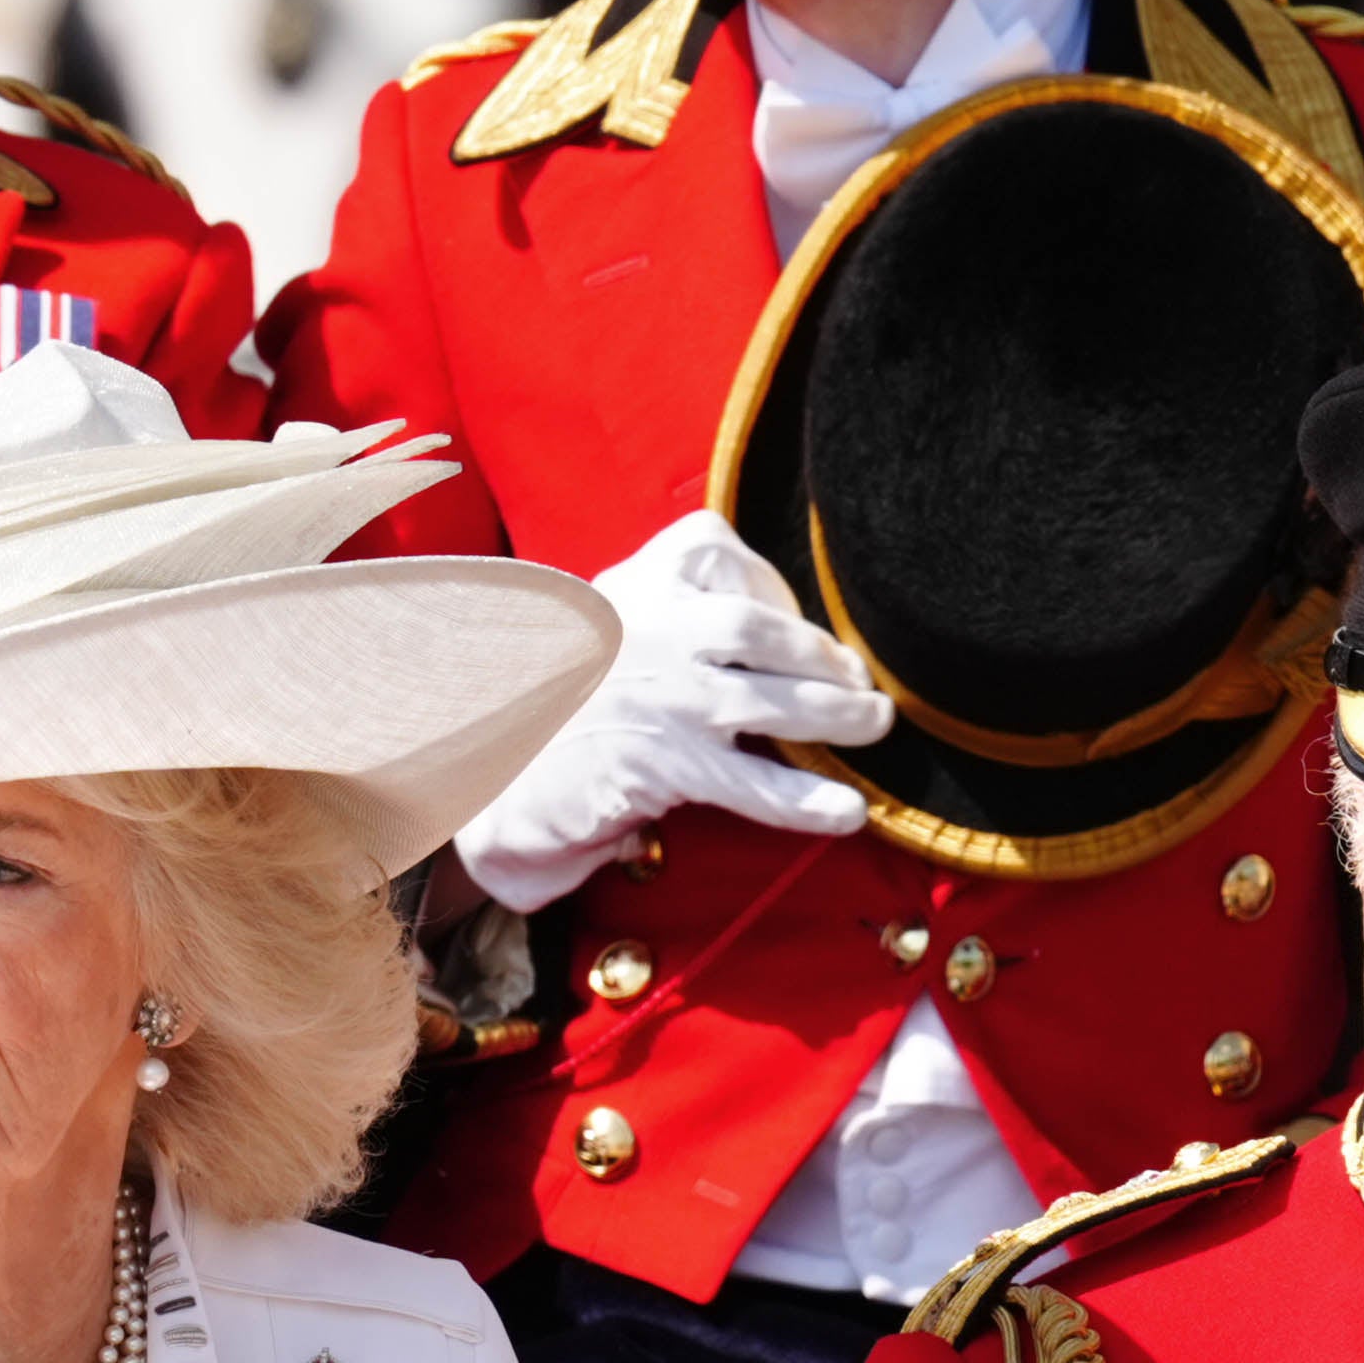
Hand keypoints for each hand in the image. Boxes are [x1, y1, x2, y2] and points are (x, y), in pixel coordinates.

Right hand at [453, 509, 894, 912]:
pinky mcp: (660, 764)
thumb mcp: (603, 619)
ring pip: (770, 700)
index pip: (716, 550)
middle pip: (757, 628)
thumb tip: (770, 620)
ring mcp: (658, 695)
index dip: (770, 584)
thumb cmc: (562, 694)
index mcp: (631, 581)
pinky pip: (751, 782)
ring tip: (874, 725)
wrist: (488, 768)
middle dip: (821, 654)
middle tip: (860, 681)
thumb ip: (669, 601)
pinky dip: (805, 799)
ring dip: (836, 716)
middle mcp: (648, 627)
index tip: (798, 619)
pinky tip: (846, 812)